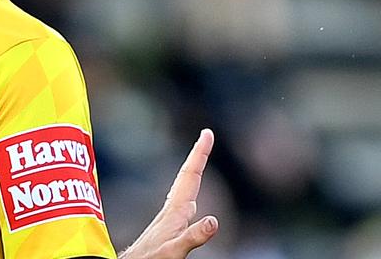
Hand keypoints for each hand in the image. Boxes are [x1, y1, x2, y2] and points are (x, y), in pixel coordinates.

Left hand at [118, 129, 218, 258]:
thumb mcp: (173, 251)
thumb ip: (192, 236)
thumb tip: (214, 220)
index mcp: (176, 212)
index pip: (190, 176)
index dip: (200, 153)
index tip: (207, 132)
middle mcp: (172, 211)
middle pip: (188, 177)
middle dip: (198, 156)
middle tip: (206, 137)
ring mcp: (168, 219)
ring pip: (184, 189)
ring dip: (193, 172)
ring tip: (199, 162)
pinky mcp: (166, 229)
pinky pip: (182, 202)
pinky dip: (189, 194)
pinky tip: (190, 203)